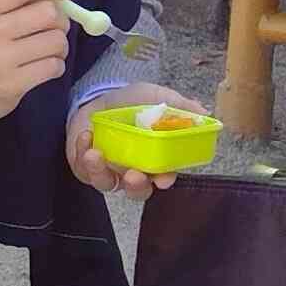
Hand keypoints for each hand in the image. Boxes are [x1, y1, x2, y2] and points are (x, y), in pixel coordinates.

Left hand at [70, 82, 207, 200]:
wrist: (101, 95)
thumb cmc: (134, 102)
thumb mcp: (159, 98)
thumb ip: (180, 106)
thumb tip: (202, 112)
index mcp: (155, 159)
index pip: (163, 177)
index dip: (165, 179)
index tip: (163, 178)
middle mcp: (133, 170)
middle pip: (137, 190)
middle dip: (136, 186)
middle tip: (133, 176)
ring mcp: (109, 170)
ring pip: (106, 184)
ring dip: (101, 172)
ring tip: (95, 154)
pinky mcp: (85, 166)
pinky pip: (83, 170)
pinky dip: (82, 155)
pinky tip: (85, 137)